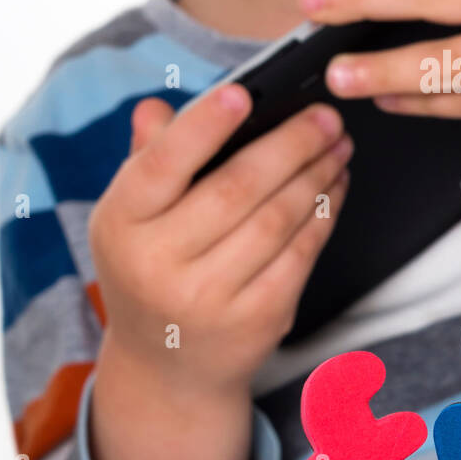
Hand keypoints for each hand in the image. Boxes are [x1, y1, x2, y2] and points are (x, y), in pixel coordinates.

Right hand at [88, 86, 352, 394]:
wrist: (166, 367)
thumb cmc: (152, 267)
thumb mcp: (133, 216)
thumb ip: (150, 158)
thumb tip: (157, 107)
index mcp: (122, 223)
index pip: (161, 165)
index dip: (203, 126)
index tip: (243, 92)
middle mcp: (158, 263)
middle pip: (237, 189)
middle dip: (291, 145)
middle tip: (326, 116)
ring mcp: (208, 297)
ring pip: (278, 220)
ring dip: (317, 175)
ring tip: (338, 146)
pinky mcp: (256, 319)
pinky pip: (301, 254)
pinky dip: (325, 214)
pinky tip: (335, 187)